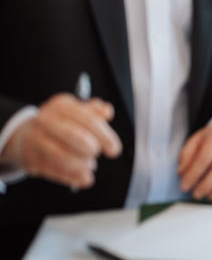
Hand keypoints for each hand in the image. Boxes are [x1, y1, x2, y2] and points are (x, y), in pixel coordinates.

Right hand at [0, 93, 121, 188]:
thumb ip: (95, 111)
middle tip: (98, 154)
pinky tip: (83, 178)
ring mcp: (36, 140)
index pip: (87, 119)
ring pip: (60, 156)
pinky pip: (52, 171)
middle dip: (91, 149)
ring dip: (80, 165)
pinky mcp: (31, 159)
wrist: (26, 134)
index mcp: (62, 106)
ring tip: (90, 165)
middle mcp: (46, 121)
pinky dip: (71, 177)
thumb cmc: (59, 123)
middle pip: (72, 135)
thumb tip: (107, 112)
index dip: (104, 135)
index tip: (114, 149)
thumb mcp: (77, 111)